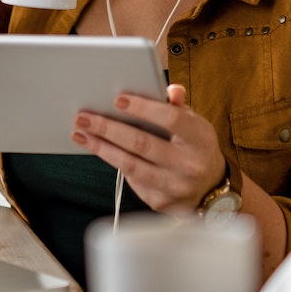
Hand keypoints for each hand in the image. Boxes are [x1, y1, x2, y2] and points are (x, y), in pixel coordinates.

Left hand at [71, 83, 226, 211]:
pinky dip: (113, 163)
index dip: (143, 108)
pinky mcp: (160, 202)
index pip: (171, 119)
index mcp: (199, 139)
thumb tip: (171, 90)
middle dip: (108, 129)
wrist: (210, 188)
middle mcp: (189, 165)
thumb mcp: (195, 124)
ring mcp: (174, 186)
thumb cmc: (196, 147)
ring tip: (80, 134)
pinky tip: (98, 149)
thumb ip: (179, 107)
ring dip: (101, 148)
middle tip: (83, 117)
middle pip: (142, 143)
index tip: (118, 99)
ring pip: (130, 165)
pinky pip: (131, 180)